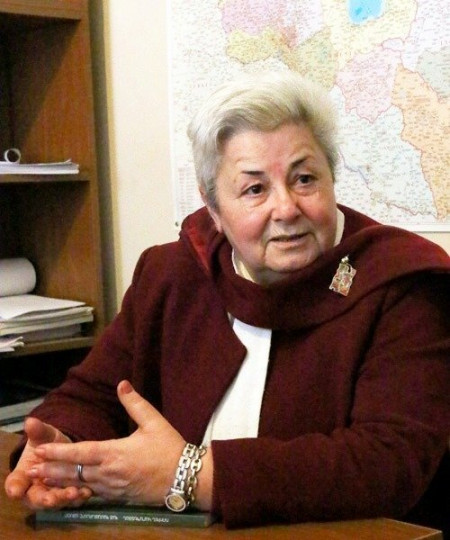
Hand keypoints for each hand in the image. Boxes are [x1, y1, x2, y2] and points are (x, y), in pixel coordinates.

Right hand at [4, 417, 91, 508]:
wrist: (64, 450)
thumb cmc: (48, 443)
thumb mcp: (44, 435)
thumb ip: (37, 431)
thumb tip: (30, 421)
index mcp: (23, 476)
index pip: (15, 484)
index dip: (15, 487)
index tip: (15, 490)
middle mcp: (35, 490)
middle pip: (35, 499)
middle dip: (44, 499)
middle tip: (51, 498)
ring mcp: (52, 495)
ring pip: (56, 502)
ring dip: (64, 499)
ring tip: (74, 493)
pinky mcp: (68, 497)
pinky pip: (73, 501)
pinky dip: (79, 497)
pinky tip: (87, 492)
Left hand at [27, 381, 186, 505]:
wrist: (184, 479)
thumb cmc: (169, 448)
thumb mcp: (154, 422)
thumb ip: (135, 403)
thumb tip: (122, 384)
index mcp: (116, 453)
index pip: (81, 452)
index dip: (59, 451)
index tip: (40, 449)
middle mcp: (109, 473)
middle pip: (74, 472)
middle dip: (51, 469)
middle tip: (31, 468)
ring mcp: (112, 488)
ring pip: (80, 485)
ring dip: (60, 481)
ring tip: (42, 479)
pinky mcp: (118, 497)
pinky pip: (92, 493)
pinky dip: (76, 490)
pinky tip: (68, 489)